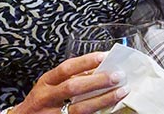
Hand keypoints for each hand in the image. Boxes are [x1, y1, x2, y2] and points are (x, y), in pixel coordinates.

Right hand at [13, 53, 127, 113]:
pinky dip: (97, 113)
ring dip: (103, 100)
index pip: (66, 68)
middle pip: (73, 88)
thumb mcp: (50, 84)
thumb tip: (101, 67)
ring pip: (79, 109)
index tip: (105, 56)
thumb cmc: (42, 100)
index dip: (86, 61)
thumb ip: (71, 76)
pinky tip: (112, 108)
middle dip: (98, 81)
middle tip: (118, 76)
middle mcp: (47, 98)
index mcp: (46, 82)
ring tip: (121, 92)